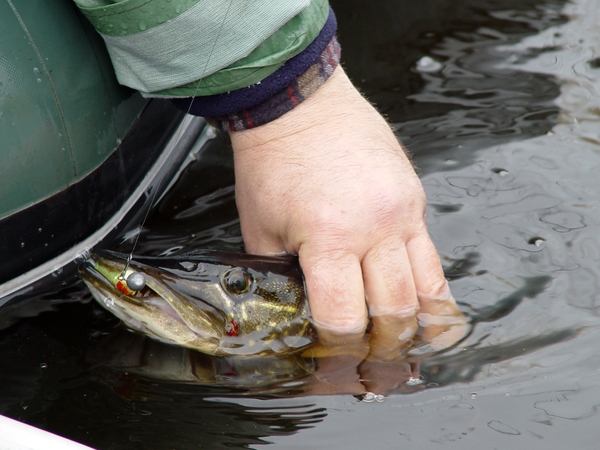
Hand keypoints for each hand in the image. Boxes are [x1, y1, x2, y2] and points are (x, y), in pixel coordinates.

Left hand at [230, 66, 464, 340]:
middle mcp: (375, 227)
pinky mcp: (415, 199)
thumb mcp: (260, 228)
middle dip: (383, 351)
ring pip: (425, 290)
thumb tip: (301, 311)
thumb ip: (281, 276)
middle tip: (375, 372)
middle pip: (393, 312)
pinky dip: (432, 292)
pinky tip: (428, 312)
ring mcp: (403, 212)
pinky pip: (433, 258)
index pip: (343, 317)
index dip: (338, 352)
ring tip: (407, 352)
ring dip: (416, 329)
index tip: (334, 365)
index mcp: (329, 236)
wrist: (298, 103)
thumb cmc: (273, 160)